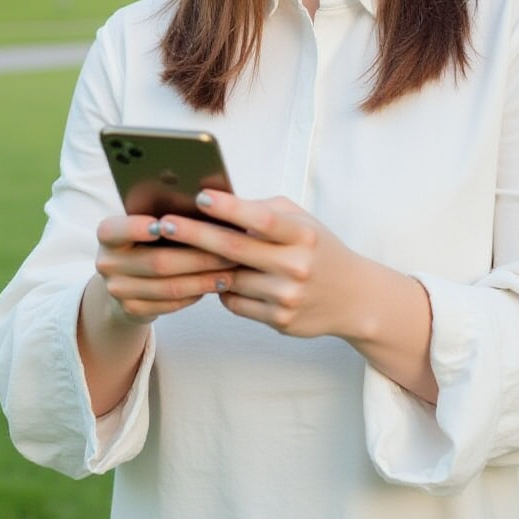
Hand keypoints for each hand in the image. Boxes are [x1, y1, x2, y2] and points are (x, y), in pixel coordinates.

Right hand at [92, 213, 236, 325]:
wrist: (127, 278)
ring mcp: (117, 290)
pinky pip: (171, 304)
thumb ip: (165, 215)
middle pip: (157, 261)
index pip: (118, 230)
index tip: (164, 224)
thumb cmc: (148, 240)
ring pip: (169, 287)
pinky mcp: (132, 310)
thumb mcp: (146, 223)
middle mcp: (107, 262)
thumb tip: (205, 202)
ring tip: (230, 270)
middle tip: (230, 250)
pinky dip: (196, 294)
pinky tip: (215, 284)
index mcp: (108, 234)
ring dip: (204, 279)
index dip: (138, 228)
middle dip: (198, 257)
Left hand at [159, 191, 373, 340]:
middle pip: (235, 250)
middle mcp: (296, 265)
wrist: (353, 297)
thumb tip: (218, 204)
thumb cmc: (319, 249)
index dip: (229, 208)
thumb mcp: (302, 221)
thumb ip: (265, 211)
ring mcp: (287, 296)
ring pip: (229, 279)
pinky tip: (220, 279)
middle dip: (195, 234)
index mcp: (303, 234)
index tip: (201, 197)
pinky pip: (235, 302)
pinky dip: (223, 290)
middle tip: (165, 224)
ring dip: (203, 266)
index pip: (261, 219)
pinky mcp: (279, 321)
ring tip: (181, 251)